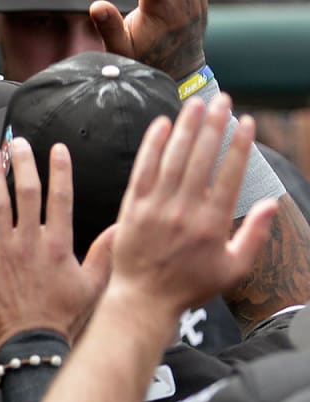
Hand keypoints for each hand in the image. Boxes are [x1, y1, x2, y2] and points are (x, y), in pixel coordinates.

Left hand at [0, 138, 112, 349]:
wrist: (32, 342)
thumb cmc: (62, 318)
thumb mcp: (93, 286)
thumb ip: (105, 253)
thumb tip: (121, 228)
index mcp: (59, 244)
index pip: (60, 198)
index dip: (58, 170)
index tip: (56, 149)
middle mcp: (31, 242)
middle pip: (26, 193)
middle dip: (21, 164)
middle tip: (16, 143)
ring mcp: (4, 251)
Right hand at [90, 0, 206, 79]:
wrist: (180, 77)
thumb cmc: (145, 64)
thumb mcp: (121, 51)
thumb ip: (109, 27)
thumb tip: (96, 7)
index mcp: (161, 9)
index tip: (139, 2)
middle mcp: (182, 4)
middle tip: (144, 6)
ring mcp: (195, 3)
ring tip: (150, 7)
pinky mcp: (200, 4)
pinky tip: (159, 7)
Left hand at [109, 93, 277, 319]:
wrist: (143, 300)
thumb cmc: (190, 286)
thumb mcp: (233, 269)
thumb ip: (255, 235)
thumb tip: (273, 202)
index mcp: (212, 223)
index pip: (229, 174)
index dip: (238, 145)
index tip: (245, 122)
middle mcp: (184, 210)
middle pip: (201, 158)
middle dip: (214, 125)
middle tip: (222, 99)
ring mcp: (156, 207)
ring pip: (173, 159)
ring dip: (186, 127)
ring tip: (196, 102)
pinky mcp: (131, 208)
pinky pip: (143, 170)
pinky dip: (152, 146)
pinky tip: (161, 124)